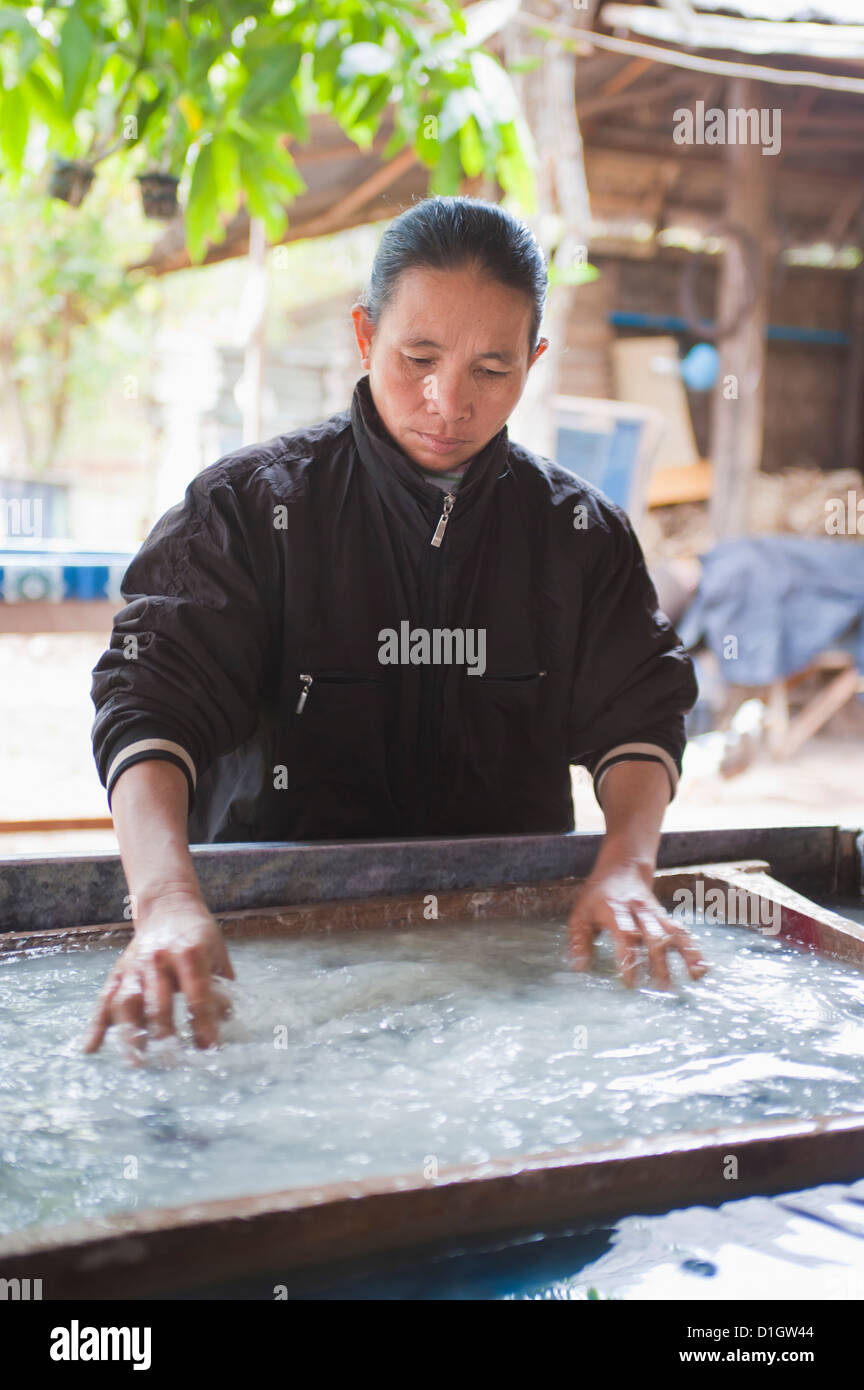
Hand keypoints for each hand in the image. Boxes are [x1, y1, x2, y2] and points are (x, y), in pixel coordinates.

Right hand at [82, 892, 234, 1061]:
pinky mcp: (118, 971)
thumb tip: (226, 1021)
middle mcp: (158, 959)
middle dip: (165, 1035)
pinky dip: (96, 1025)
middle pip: (158, 1003)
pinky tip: (90, 1048)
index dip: (204, 1024)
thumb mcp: (218, 953)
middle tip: (172, 1061)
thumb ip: (223, 985)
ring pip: (128, 1003)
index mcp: (189, 953)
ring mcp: (134, 966)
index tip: (209, 1049)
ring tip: (137, 1061)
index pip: (197, 995)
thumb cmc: (198, 934)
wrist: (167, 906)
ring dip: (130, 1034)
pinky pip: (104, 999)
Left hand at [568, 862, 708, 988]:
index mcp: (616, 911)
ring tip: (694, 976)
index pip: (625, 935)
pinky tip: (702, 968)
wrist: (622, 868)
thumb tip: (579, 967)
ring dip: (685, 954)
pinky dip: (693, 950)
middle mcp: (639, 911)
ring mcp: (655, 914)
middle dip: (658, 961)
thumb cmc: (597, 897)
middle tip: (660, 987)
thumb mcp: (580, 914)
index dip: (629, 957)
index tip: (631, 982)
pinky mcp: (665, 918)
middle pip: (653, 935)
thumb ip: (579, 940)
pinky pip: (682, 932)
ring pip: (673, 932)